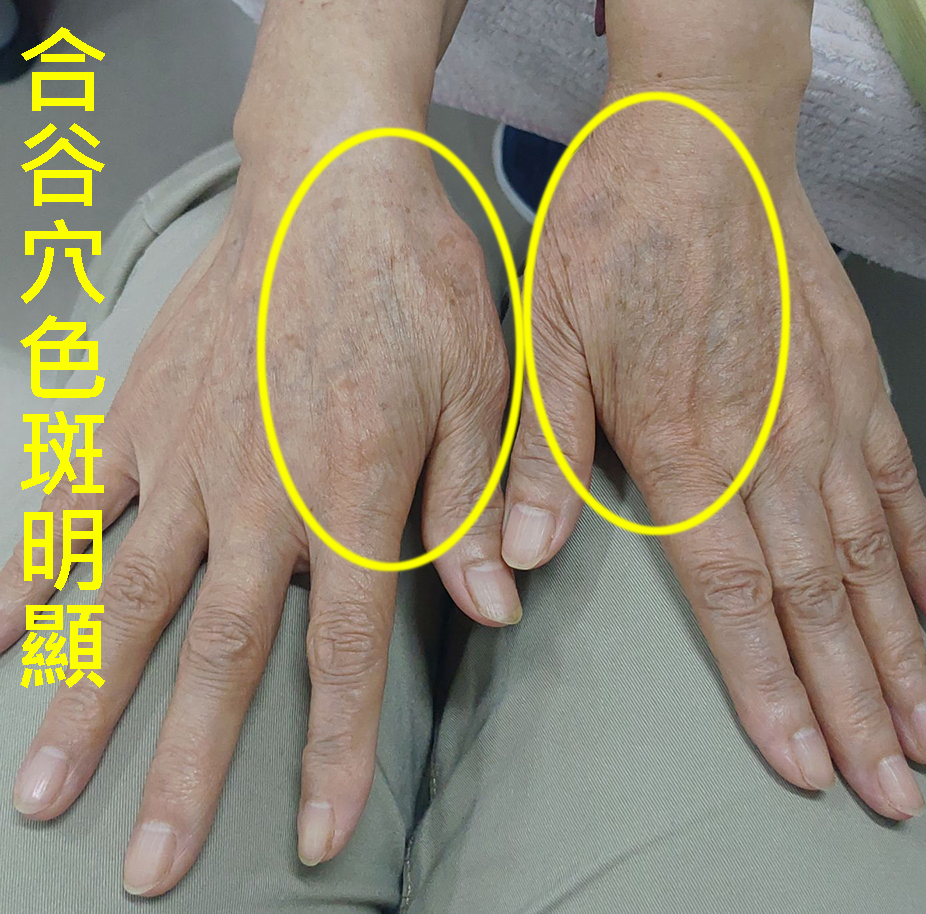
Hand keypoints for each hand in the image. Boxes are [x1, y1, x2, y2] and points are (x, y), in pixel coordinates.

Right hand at [1, 138, 516, 892]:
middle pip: (223, 655)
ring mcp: (188, 452)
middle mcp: (260, 492)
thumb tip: (497, 606)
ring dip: (87, 698)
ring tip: (43, 790)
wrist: (335, 183)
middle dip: (189, 768)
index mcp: (353, 493)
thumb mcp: (483, 393)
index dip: (339, 752)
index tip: (320, 839)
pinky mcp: (142, 408)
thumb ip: (478, 507)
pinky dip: (35, 562)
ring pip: (132, 596)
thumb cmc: (420, 284)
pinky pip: (76, 496)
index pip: (345, 653)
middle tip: (147, 868)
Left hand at [503, 84, 925, 819]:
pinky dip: (923, 549)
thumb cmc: (613, 229)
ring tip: (924, 730)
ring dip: (899, 650)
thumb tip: (519, 562)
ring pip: (874, 554)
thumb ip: (541, 458)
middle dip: (852, 703)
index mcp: (685, 442)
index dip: (769, 687)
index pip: (732, 592)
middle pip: (819, 596)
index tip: (805, 764)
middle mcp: (769, 440)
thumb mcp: (545, 338)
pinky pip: (899, 478)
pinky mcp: (851, 374)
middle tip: (890, 789)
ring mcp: (824, 408)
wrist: (698, 130)